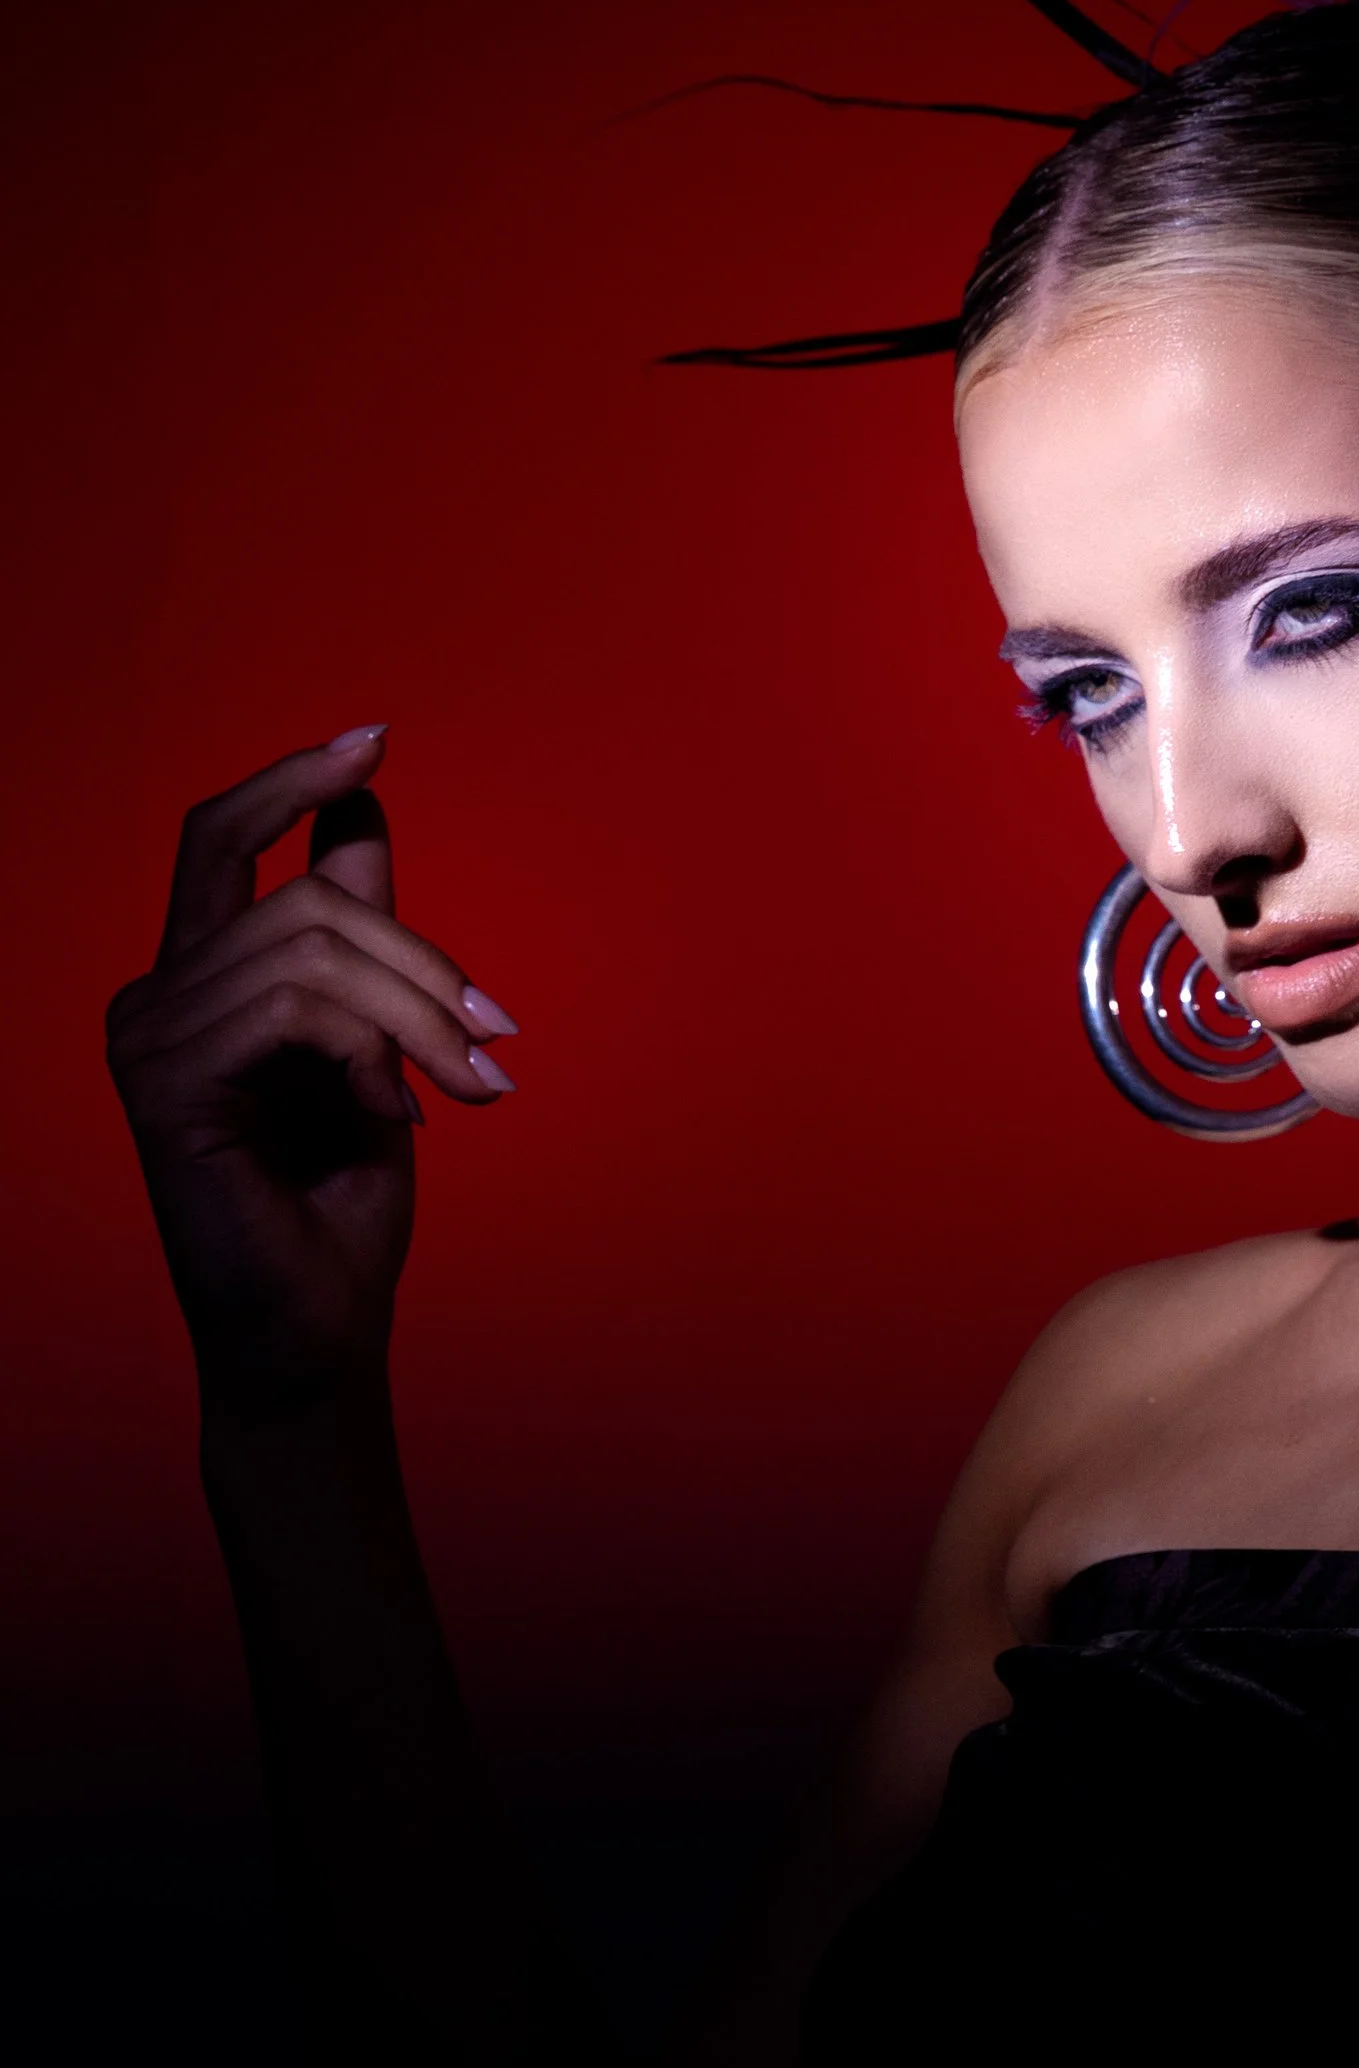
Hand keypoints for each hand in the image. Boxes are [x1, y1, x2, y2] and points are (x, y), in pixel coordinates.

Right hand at [107, 727, 520, 1411]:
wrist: (322, 1330)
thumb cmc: (344, 1203)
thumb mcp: (376, 1046)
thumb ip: (360, 936)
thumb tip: (364, 812)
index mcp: (198, 982)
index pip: (218, 838)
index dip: (291, 780)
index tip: (374, 738)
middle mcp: (155, 996)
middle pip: (302, 896)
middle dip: (423, 962)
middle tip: (499, 1041)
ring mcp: (149, 1037)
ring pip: (311, 950)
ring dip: (420, 1017)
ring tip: (473, 1088)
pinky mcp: (165, 1084)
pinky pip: (292, 1009)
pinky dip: (371, 1053)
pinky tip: (400, 1118)